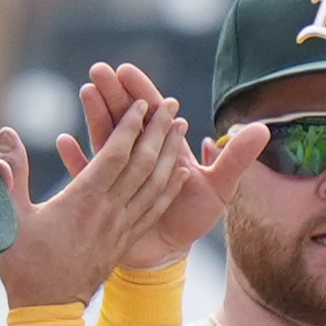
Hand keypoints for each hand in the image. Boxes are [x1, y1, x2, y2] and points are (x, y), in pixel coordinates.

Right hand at [0, 91, 179, 307]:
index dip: (130, 127)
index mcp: (82, 201)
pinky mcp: (126, 240)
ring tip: (180, 126)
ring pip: (154, 184)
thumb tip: (5, 135)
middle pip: (142, 164)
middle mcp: (109, 211)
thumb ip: (12, 174)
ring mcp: (121, 227)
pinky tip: (179, 171)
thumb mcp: (12, 217)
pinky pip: (154, 208)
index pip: (114, 156)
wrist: (48, 310)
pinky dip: (169, 187)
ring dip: (169, 153)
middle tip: (170, 103)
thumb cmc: (26, 264)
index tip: (142, 103)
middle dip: (158, 131)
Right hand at [84, 61, 269, 270]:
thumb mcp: (219, 188)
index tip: (125, 71)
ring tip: (86, 92)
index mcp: (166, 149)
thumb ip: (235, 159)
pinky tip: (64, 141)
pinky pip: (86, 176)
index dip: (141, 92)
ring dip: (95, 116)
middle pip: (125, 118)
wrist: (169, 255)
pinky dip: (76, 159)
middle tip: (98, 70)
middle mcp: (141, 155)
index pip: (152, 114)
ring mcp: (119, 174)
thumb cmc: (193, 218)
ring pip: (105, 139)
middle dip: (113, 94)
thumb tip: (261, 128)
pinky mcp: (102, 195)